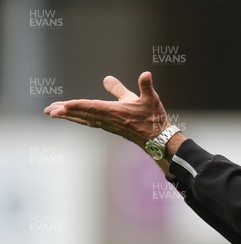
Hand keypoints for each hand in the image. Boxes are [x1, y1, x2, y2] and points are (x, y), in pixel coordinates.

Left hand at [44, 71, 169, 146]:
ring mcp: (108, 125)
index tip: (62, 106)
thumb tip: (146, 73)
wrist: (158, 140)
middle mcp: (109, 120)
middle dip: (65, 113)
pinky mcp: (110, 127)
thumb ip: (145, 85)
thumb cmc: (154, 119)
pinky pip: (89, 122)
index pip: (92, 107)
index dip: (77, 105)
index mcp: (116, 112)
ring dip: (68, 116)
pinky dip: (78, 119)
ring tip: (52, 113)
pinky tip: (72, 117)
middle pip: (83, 115)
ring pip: (84, 119)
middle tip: (48, 111)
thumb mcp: (151, 99)